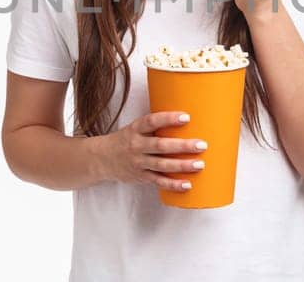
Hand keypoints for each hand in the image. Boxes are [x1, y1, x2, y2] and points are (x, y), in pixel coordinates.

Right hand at [90, 110, 208, 191]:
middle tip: (201, 145)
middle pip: (160, 145)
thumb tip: (189, 120)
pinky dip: (173, 184)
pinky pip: (158, 181)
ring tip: (199, 165)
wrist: (102, 159)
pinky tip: (187, 185)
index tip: (186, 117)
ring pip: (161, 165)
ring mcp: (138, 162)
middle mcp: (136, 145)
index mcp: (136, 129)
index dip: (168, 119)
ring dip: (182, 166)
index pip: (152, 121)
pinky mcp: (141, 176)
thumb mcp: (136, 128)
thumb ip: (156, 126)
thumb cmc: (127, 139)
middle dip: (182, 146)